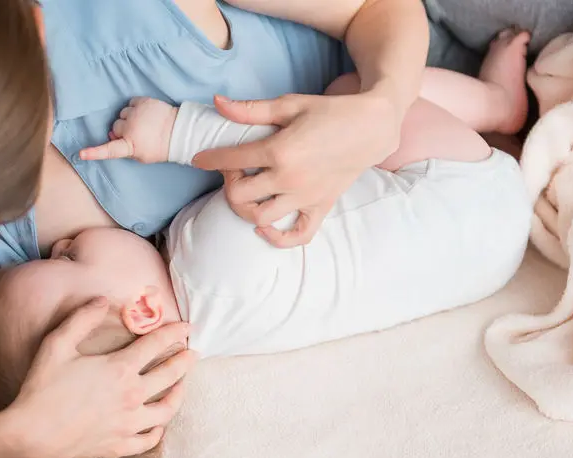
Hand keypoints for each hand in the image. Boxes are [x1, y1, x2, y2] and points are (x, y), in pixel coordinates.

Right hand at [0, 297, 196, 457]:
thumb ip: (81, 319)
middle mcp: (131, 396)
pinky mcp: (120, 445)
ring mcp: (128, 424)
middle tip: (193, 353)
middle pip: (170, 375)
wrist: (30, 435)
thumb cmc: (42, 388)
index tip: (186, 326)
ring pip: (167, 410)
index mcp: (119, 369)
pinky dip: (158, 430)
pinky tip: (160, 423)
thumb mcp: (57, 344)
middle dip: (185, 361)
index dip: (174, 332)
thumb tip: (102, 299)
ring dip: (179, 395)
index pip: (156, 344)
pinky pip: (149, 439)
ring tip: (182, 385)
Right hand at [80, 97, 178, 163]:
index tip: (81, 153)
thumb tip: (112, 136)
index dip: (94, 152)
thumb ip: (125, 148)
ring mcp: (136, 113)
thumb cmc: (160, 148)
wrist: (179, 132)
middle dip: (121, 130)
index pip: (109, 150)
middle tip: (135, 134)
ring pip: (122, 114)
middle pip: (115, 127)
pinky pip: (131, 103)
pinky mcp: (143, 102)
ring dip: (128, 118)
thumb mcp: (142, 156)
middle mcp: (131, 128)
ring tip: (142, 124)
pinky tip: (144, 114)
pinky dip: (135, 108)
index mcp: (130, 145)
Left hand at [193, 92, 402, 247]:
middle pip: (239, 196)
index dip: (210, 159)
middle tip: (236, 171)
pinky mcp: (320, 207)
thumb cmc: (330, 112)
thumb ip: (250, 110)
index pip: (231, 160)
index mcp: (279, 150)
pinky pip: (297, 235)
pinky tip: (265, 227)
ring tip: (250, 193)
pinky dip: (278, 238)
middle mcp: (289, 178)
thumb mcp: (289, 105)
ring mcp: (305, 197)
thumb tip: (217, 103)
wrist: (372, 127)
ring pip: (261, 218)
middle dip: (229, 183)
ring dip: (247, 209)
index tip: (201, 159)